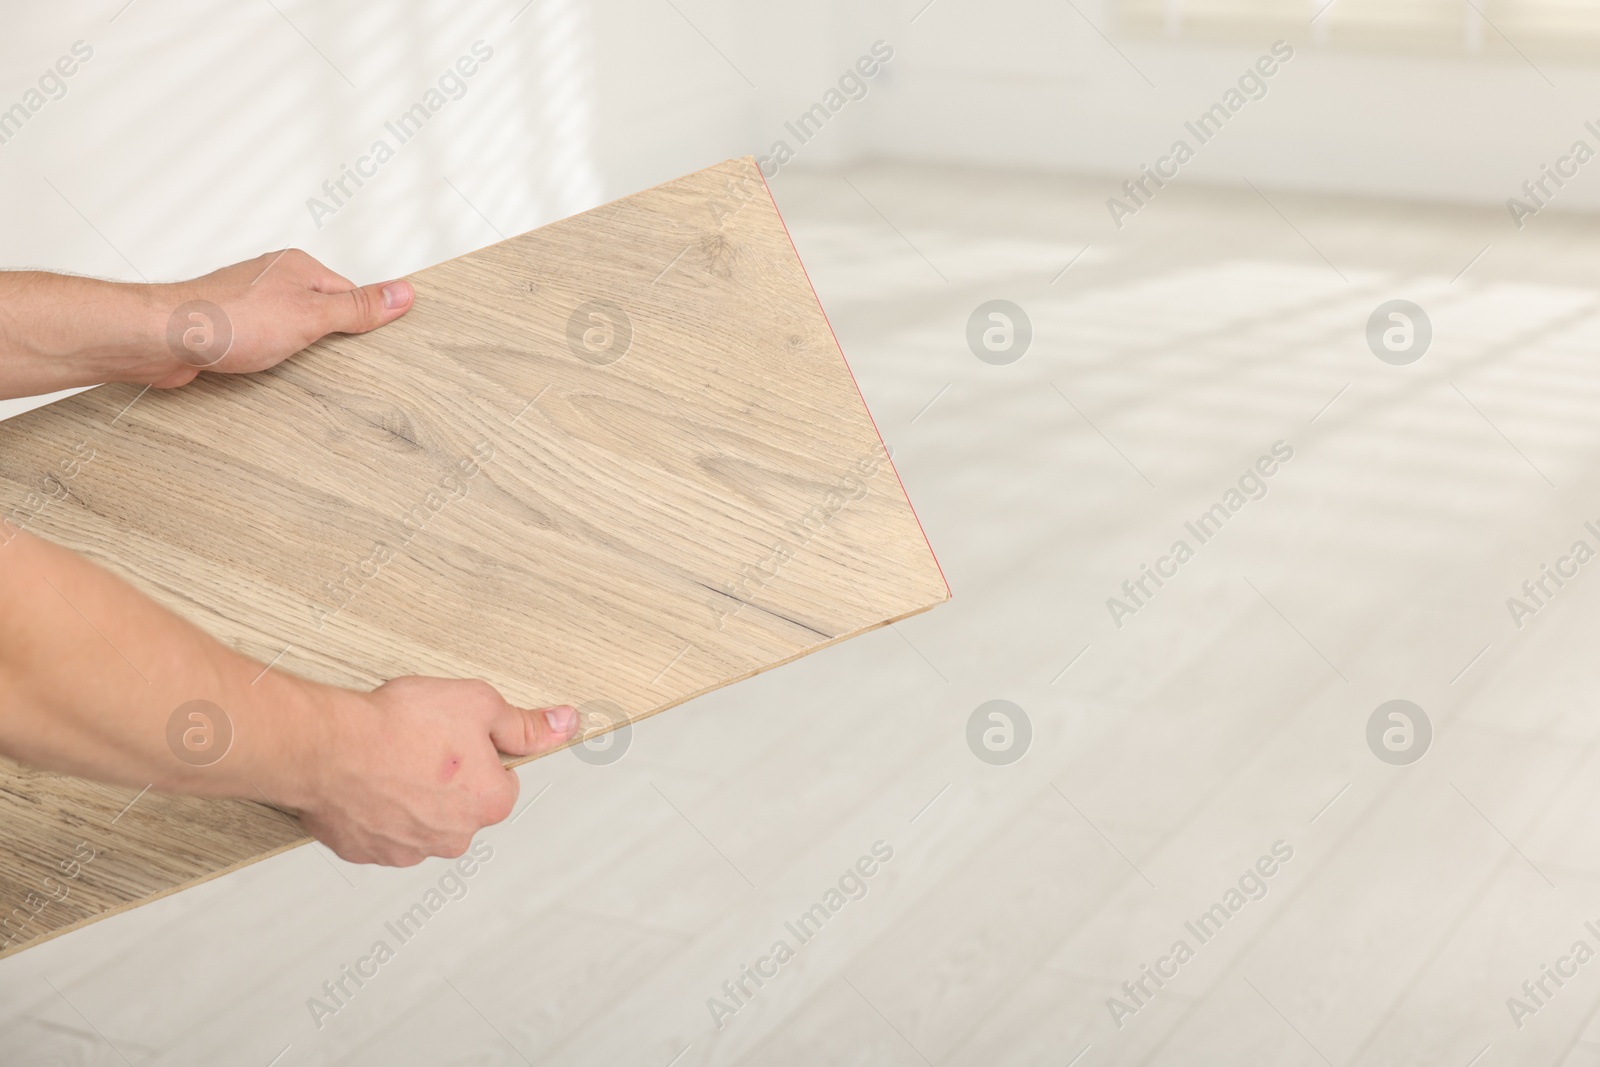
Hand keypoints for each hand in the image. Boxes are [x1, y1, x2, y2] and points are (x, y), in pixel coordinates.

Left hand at [150, 249, 413, 387]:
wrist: (162, 338)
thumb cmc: (225, 319)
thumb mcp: (310, 316)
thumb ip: (358, 308)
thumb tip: (402, 293)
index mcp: (298, 267)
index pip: (351, 293)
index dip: (365, 320)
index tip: (379, 342)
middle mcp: (274, 280)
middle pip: (323, 311)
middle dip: (333, 337)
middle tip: (343, 361)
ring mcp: (251, 304)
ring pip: (294, 329)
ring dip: (300, 351)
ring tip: (305, 368)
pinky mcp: (232, 329)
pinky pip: (267, 344)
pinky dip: (274, 359)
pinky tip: (273, 372)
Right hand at [297, 677, 579, 865]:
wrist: (328, 746)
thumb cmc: (398, 726)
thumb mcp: (479, 704)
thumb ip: (524, 723)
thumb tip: (562, 725)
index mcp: (489, 804)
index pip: (502, 779)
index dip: (480, 751)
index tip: (455, 737)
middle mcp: (453, 837)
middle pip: (462, 803)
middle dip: (446, 777)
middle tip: (420, 744)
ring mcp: (407, 849)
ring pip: (421, 818)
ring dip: (410, 795)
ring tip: (388, 759)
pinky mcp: (366, 851)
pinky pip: (380, 828)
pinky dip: (375, 807)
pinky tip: (365, 778)